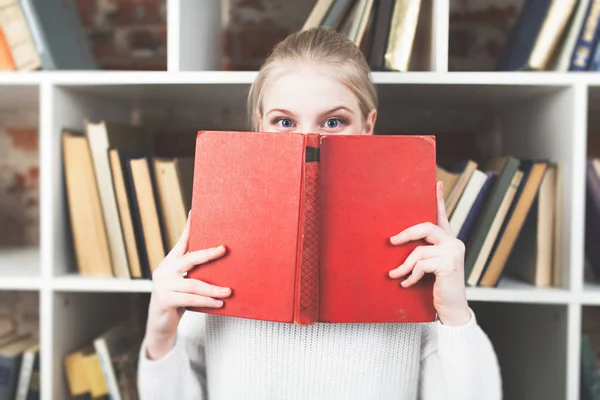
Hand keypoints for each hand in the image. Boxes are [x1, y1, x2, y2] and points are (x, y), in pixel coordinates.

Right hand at [145, 215, 231, 359]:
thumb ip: (194, 271)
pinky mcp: (164, 300)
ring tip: (228, 291)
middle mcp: (164, 270)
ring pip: (193, 284)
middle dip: (208, 254)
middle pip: (189, 258)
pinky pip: (190, 299)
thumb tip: (220, 257)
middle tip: (224, 249)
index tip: (196, 211)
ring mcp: (162, 285)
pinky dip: (206, 301)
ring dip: (213, 288)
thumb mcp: (184, 283)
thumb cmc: (177, 301)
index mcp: (170, 262)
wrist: (159, 325)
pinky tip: (219, 304)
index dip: (189, 227)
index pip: (182, 241)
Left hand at [388, 181, 470, 325]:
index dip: (439, 198)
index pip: (443, 215)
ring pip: (419, 251)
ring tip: (394, 275)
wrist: (451, 310)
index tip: (436, 182)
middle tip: (391, 241)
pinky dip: (411, 276)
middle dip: (405, 234)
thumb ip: (421, 253)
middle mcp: (454, 243)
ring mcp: (453, 253)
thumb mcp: (428, 267)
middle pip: (425, 228)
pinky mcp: (449, 265)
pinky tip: (406, 284)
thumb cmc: (437, 287)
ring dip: (404, 266)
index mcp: (448, 240)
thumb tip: (395, 243)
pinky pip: (421, 265)